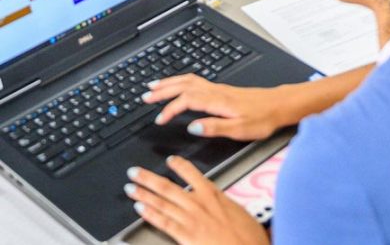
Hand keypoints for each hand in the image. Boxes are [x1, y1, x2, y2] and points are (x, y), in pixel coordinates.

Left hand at [124, 157, 267, 244]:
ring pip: (162, 202)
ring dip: (144, 193)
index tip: (169, 160)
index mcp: (213, 194)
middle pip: (168, 186)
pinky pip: (163, 222)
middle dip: (148, 178)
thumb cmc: (249, 237)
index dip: (178, 165)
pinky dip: (150, 214)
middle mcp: (198, 203)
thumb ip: (224, 205)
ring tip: (131, 187)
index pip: (192, 173)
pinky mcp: (186, 236)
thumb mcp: (240, 212)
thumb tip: (221, 203)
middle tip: (134, 172)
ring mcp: (190, 219)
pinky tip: (140, 208)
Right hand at [142, 74, 284, 140]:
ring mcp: (218, 88)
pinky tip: (178, 85)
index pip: (186, 100)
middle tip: (145, 95)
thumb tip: (192, 127)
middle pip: (183, 85)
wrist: (279, 105)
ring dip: (170, 82)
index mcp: (217, 100)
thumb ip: (215, 127)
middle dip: (163, 89)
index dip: (170, 109)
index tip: (159, 120)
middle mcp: (215, 91)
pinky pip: (195, 81)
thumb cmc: (262, 118)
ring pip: (188, 80)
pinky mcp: (221, 90)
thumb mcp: (240, 129)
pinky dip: (181, 81)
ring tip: (154, 87)